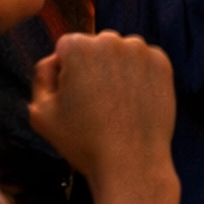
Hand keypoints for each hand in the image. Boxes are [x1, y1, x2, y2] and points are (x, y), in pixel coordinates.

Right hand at [28, 30, 177, 190]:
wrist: (130, 164)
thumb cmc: (83, 142)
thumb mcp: (42, 115)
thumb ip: (41, 79)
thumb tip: (54, 62)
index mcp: (77, 47)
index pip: (66, 48)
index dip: (65, 73)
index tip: (72, 99)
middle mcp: (110, 39)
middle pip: (95, 47)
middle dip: (92, 68)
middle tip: (95, 105)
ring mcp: (139, 50)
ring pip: (121, 54)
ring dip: (116, 71)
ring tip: (116, 107)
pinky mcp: (161, 63)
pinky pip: (144, 64)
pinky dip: (139, 78)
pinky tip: (134, 104)